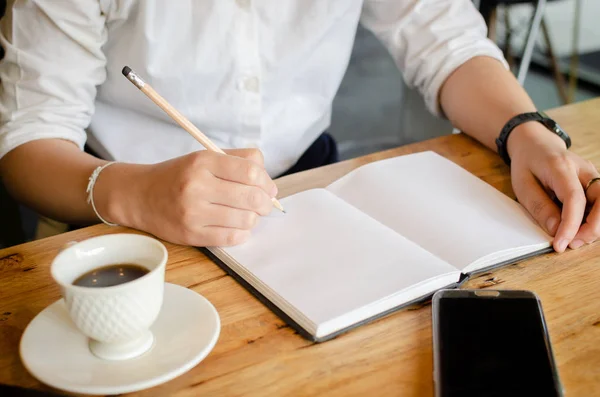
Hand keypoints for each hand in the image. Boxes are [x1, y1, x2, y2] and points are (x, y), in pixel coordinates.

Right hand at [112, 149, 276, 246]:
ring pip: (245, 219)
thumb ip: (238, 160)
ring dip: (253, 218)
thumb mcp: (204, 157)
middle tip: (263, 204)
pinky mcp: (191, 234)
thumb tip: (267, 179)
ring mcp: (193, 212)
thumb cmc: (178, 176)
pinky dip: (242, 233)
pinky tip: (236, 226)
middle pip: (251, 197)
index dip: (266, 182)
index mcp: (203, 162)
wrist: (139, 196)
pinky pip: (232, 238)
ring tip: (246, 214)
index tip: (269, 188)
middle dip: (265, 203)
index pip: (250, 171)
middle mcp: (197, 186)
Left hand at [508, 124, 599, 251]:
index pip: (574, 197)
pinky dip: (593, 220)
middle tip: (572, 244)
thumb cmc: (527, 164)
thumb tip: (556, 230)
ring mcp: (592, 175)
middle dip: (592, 227)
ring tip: (574, 240)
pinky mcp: (594, 183)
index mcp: (560, 166)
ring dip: (595, 226)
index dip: (571, 224)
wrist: (536, 145)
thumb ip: (539, 207)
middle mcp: (583, 169)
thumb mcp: (523, 185)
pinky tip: (578, 229)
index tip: (561, 244)